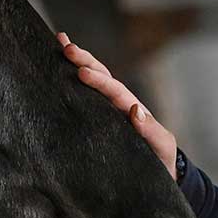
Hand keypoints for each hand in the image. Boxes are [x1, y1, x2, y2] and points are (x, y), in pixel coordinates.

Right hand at [56, 32, 178, 179]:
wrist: (160, 173)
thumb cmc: (161, 160)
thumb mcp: (162, 145)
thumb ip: (152, 130)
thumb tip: (135, 110)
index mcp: (131, 110)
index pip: (114, 90)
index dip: (99, 81)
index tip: (81, 72)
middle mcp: (118, 106)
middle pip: (102, 77)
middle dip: (85, 60)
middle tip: (66, 47)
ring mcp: (106, 112)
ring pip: (92, 83)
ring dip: (79, 62)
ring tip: (60, 44)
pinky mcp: (96, 122)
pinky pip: (83, 100)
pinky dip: (69, 82)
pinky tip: (55, 69)